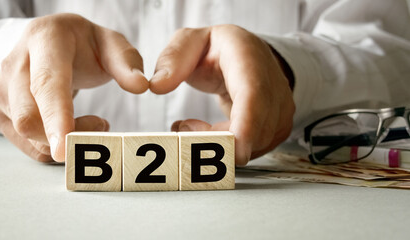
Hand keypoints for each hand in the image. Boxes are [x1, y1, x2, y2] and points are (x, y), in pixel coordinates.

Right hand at [0, 13, 147, 161]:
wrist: (45, 43)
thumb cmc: (81, 45)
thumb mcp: (109, 43)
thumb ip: (127, 62)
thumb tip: (141, 86)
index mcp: (44, 40)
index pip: (47, 83)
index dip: (56, 116)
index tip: (66, 146)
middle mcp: (14, 64)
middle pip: (29, 117)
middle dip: (67, 136)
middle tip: (103, 125)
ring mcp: (2, 90)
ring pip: (28, 135)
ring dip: (65, 141)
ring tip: (93, 122)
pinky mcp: (1, 113)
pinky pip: (28, 145)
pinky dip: (54, 148)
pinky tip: (72, 130)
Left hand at [150, 25, 294, 165]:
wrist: (243, 52)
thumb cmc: (215, 48)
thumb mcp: (187, 42)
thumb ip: (171, 61)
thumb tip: (158, 85)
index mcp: (247, 55)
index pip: (254, 94)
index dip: (245, 125)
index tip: (228, 146)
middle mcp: (272, 80)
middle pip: (257, 127)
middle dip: (217, 142)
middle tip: (183, 128)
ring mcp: (280, 103)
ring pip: (257, 143)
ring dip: (221, 145)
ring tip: (193, 126)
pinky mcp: (279, 122)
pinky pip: (257, 148)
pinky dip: (231, 148)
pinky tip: (212, 133)